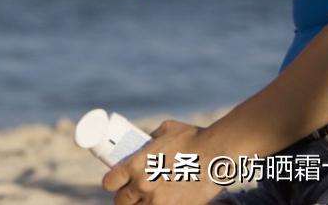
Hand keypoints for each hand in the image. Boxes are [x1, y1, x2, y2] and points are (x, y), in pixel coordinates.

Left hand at [102, 120, 225, 204]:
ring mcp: (160, 201)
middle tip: (130, 193)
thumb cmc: (192, 136)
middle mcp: (143, 186)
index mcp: (136, 165)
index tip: (114, 182)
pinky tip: (164, 201)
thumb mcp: (164, 131)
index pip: (110, 182)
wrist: (217, 152)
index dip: (111, 182)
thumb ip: (150, 140)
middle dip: (124, 198)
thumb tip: (143, 142)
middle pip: (121, 202)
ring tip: (146, 198)